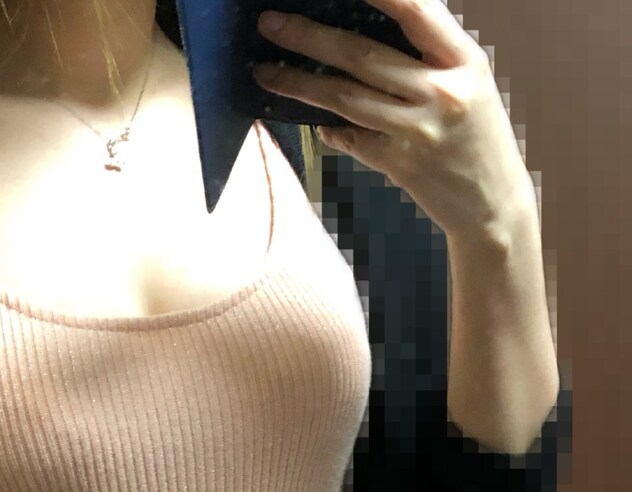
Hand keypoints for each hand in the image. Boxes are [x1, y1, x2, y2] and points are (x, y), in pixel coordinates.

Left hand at [253, 0, 535, 240]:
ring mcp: (417, 130)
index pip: (416, 10)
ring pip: (345, 98)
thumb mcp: (470, 84)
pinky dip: (329, 127)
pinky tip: (314, 121)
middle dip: (309, 37)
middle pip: (363, 55)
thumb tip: (377, 23)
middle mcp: (441, 92)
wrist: (493, 206)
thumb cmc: (478, 138)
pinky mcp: (399, 165)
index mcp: (464, 60)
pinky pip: (351, 138)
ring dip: (298, 84)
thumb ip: (431, 55)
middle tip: (269, 24)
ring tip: (264, 72)